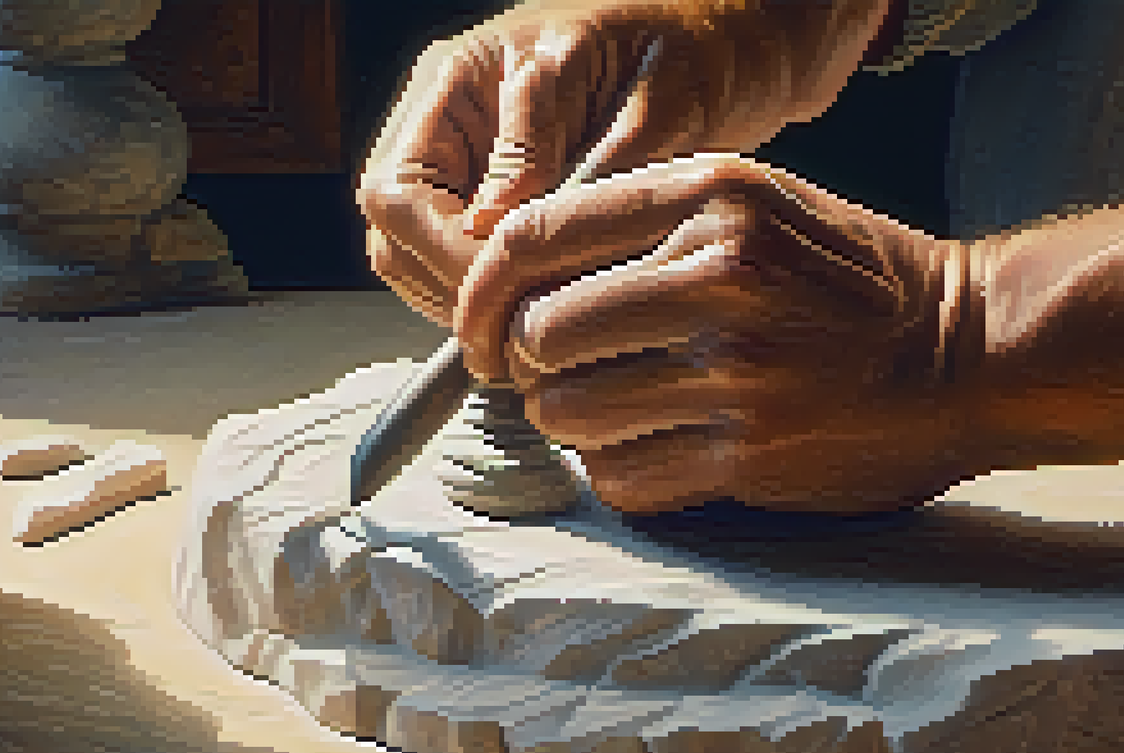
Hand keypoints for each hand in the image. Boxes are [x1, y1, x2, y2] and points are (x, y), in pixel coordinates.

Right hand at [356, 0, 890, 326]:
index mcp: (460, 81)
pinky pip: (467, 267)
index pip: (397, 193)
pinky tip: (552, 315)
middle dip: (453, 289)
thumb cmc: (692, 49)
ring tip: (542, 333)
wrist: (729, 49)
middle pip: (395, 236)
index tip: (508, 291)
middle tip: (524, 332)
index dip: (443, 255)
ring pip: (421, 262)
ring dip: (473, 303)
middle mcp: (450, 126)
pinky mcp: (502, 203)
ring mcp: (470, 166)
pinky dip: (500, 299)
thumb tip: (489, 229)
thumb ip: (562, 160)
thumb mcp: (638, 97)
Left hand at [456, 153, 983, 514]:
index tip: (479, 328)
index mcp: (710, 201)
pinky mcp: (750, 456)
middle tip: (549, 372)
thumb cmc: (847, 277)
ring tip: (608, 406)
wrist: (967, 353)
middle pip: (536, 335)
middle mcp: (719, 281)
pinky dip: (614, 470)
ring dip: (568, 419)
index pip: (532, 239)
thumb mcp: (757, 203)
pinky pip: (619, 479)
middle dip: (524, 363)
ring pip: (567, 414)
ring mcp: (737, 374)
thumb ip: (645, 219)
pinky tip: (648, 446)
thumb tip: (517, 275)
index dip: (480, 292)